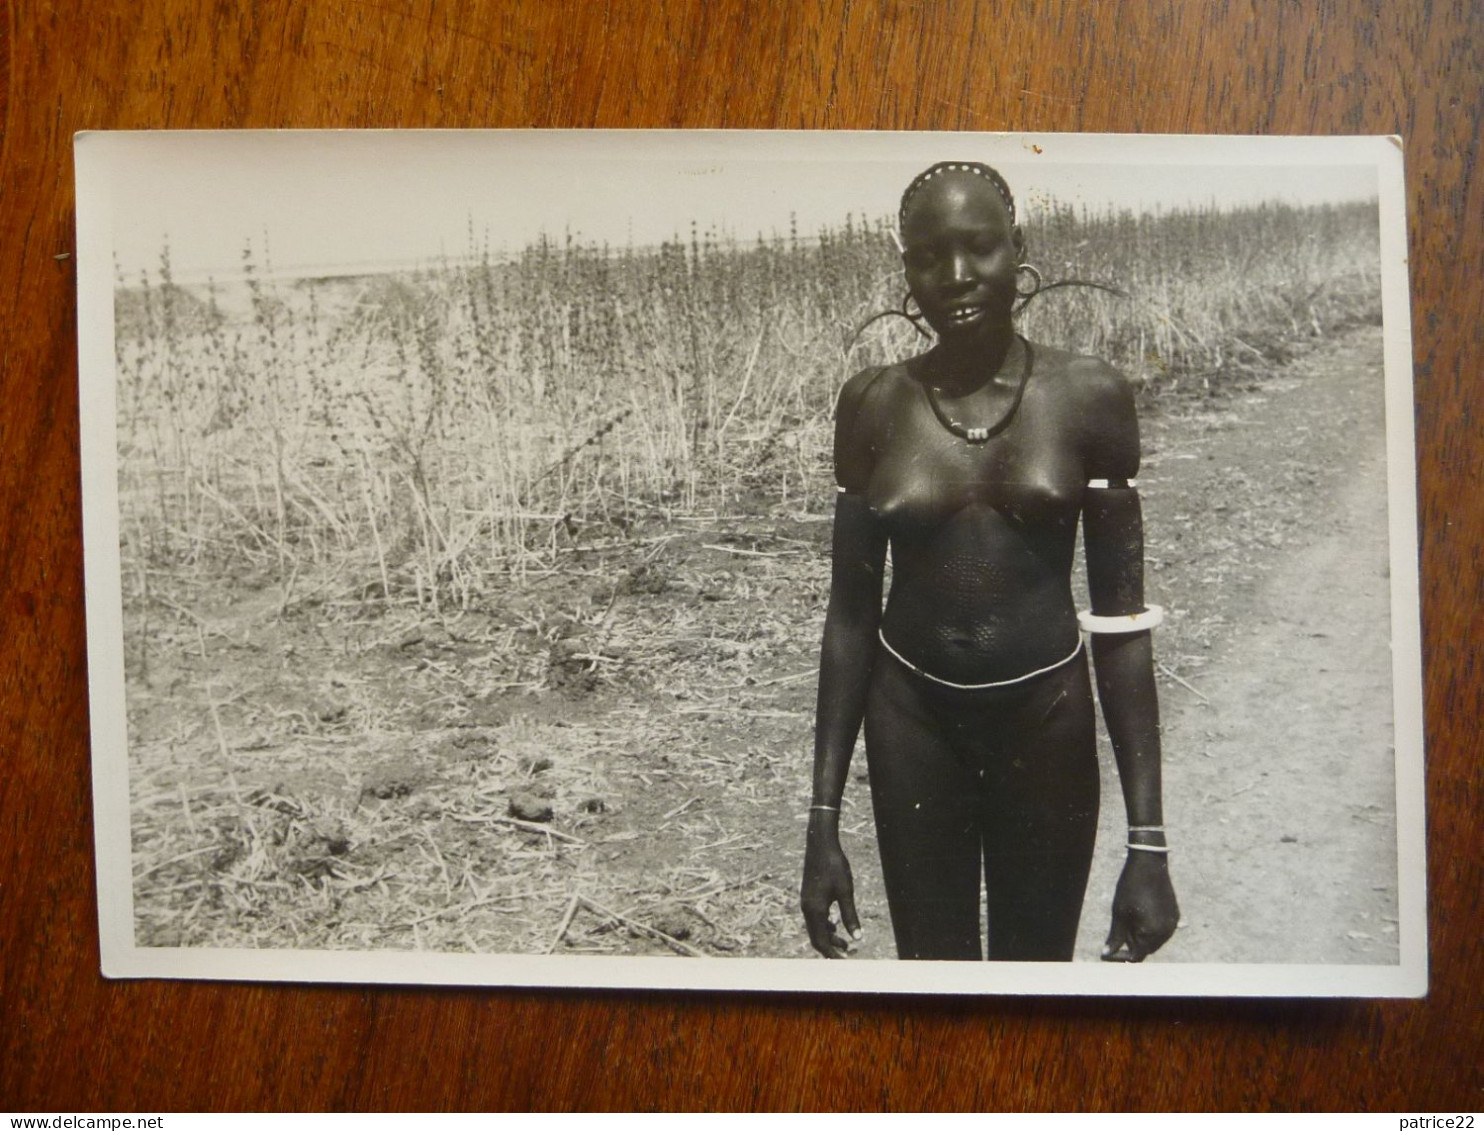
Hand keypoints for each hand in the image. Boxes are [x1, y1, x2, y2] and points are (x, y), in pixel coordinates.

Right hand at [800, 821, 860, 958]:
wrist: (821, 844)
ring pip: (814, 927)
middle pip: (815, 937)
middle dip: (830, 948)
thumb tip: (857, 938)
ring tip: (845, 942)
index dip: (832, 954)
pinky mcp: (809, 895)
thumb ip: (850, 916)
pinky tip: (835, 924)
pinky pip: (814, 918)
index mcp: (814, 910)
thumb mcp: (846, 892)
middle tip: (847, 954)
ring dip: (828, 937)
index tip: (844, 962)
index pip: (820, 941)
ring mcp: (806, 901)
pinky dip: (824, 926)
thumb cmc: (834, 866)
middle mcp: (807, 908)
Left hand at [1102, 851, 1179, 961]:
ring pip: (1155, 941)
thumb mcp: (1119, 913)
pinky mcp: (1175, 915)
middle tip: (1116, 936)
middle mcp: (1166, 932)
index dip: (1121, 957)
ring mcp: (1173, 924)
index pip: (1136, 956)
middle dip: (1131, 946)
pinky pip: (1162, 930)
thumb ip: (1115, 936)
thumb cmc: (1130, 887)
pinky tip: (1140, 917)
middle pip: (1146, 950)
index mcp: (1151, 933)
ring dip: (1141, 938)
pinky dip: (1151, 930)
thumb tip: (1106, 954)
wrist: (1149, 864)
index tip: (1109, 953)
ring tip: (1127, 924)